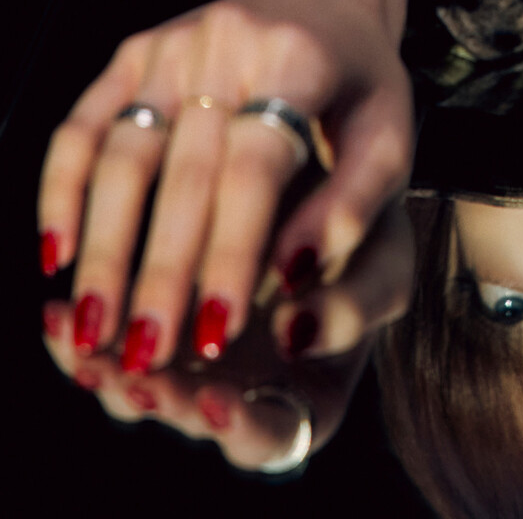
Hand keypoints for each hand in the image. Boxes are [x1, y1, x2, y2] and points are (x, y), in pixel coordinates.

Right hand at [37, 0, 424, 376]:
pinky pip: (83, 126)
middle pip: (185, 172)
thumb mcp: (390, 135)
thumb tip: (298, 275)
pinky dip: (61, 189)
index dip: (233, 253)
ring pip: (122, 154)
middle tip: (148, 354)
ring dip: (104, 248)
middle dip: (162, 274)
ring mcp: (174, 44)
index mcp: (300, 60)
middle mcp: (229, 43)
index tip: (219, 332)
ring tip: (95, 328)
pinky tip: (58, 253)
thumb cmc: (358, 84)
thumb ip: (356, 206)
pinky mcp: (134, 50)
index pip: (255, 168)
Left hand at [41, 199, 414, 468]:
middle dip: (164, 401)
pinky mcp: (154, 319)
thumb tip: (295, 325)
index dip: (245, 426)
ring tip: (86, 349)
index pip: (274, 434)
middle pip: (195, 420)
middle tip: (143, 382)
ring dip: (110, 374)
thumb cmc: (371, 231)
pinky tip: (55, 314)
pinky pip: (111, 346)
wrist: (333, 172)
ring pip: (144, 389)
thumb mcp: (384, 264)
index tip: (222, 402)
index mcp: (313, 392)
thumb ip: (355, 299)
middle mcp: (249, 389)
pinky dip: (79, 336)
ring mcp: (198, 362)